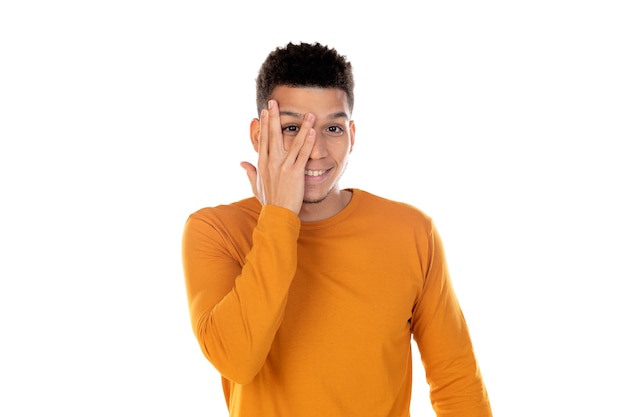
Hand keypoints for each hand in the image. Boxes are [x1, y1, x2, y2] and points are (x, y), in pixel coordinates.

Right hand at [241, 100, 315, 214]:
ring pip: (291, 142)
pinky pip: (303, 154)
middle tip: (275, 101)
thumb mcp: (256, 186)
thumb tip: (242, 163)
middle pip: (273, 135)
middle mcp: (271, 162)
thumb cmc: (269, 202)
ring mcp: (283, 167)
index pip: (263, 139)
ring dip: (301, 126)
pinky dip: (308, 142)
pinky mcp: (295, 173)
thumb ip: (250, 172)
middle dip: (274, 117)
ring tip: (307, 114)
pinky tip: (313, 131)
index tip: (264, 111)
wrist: (277, 216)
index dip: (263, 124)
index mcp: (262, 164)